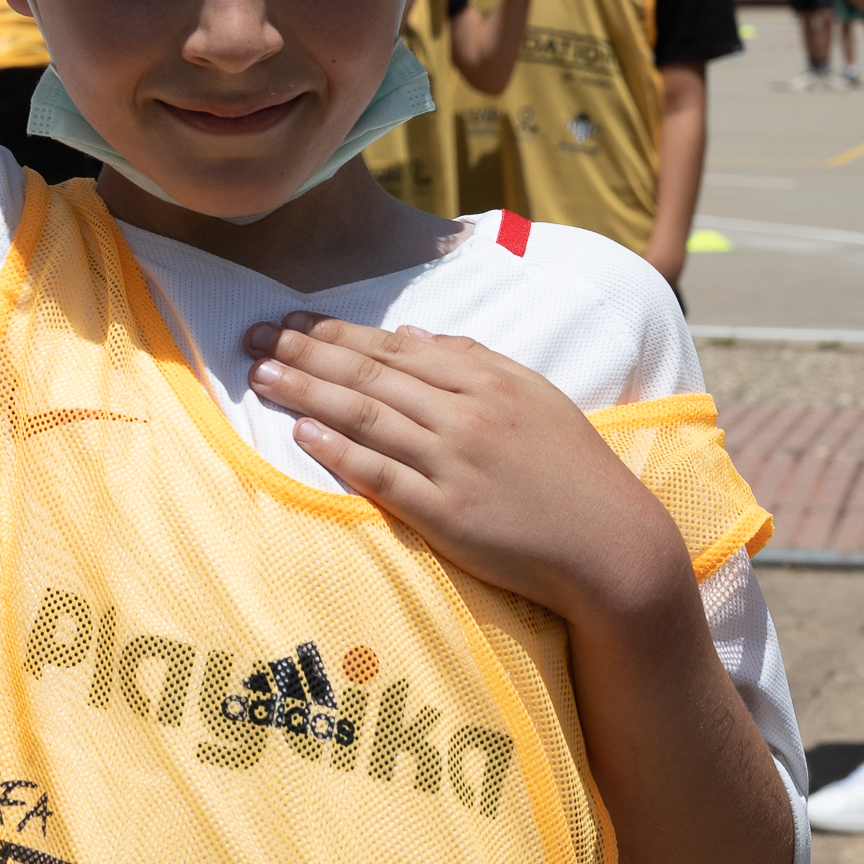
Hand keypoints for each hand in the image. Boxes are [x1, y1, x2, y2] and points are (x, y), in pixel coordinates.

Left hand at [238, 318, 685, 625]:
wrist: (610, 543)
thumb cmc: (571, 468)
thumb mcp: (533, 395)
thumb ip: (472, 360)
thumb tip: (414, 333)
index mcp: (486, 379)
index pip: (393, 347)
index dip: (334, 332)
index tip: (289, 321)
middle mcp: (467, 413)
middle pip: (370, 374)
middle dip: (305, 352)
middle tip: (253, 338)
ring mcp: (455, 462)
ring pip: (367, 417)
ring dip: (309, 392)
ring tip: (263, 376)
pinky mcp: (448, 513)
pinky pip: (383, 475)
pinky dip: (340, 452)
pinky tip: (304, 434)